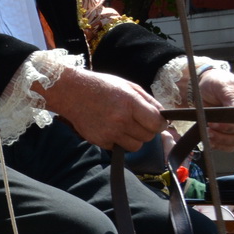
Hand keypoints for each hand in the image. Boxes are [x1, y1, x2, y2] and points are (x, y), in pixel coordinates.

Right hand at [39, 67, 164, 151]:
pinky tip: (110, 128)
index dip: (159, 124)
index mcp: (130, 103)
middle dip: (146, 130)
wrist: (71, 92)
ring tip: (124, 127)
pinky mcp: (99, 141)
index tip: (156, 121)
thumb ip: (148, 101)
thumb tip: (163, 116)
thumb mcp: (128, 86)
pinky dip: (117, 141)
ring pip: (135, 146)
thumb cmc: (101, 86)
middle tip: (137, 121)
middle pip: (148, 137)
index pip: (157, 124)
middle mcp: (121, 119)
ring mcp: (109, 132)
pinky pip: (118, 147)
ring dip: (133, 138)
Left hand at [194, 68, 233, 151]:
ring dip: (222, 139)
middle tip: (213, 124)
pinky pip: (228, 145)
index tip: (229, 118)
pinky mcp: (227, 133)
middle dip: (229, 129)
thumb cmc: (216, 82)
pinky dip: (219, 144)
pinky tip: (209, 139)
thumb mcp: (223, 84)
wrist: (201, 87)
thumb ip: (231, 95)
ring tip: (209, 132)